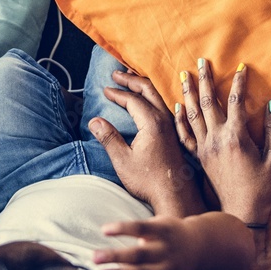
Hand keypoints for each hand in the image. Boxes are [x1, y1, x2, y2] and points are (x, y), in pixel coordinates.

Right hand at [89, 71, 202, 215]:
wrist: (176, 195)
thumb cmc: (149, 180)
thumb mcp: (122, 160)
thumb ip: (108, 138)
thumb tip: (94, 121)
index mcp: (151, 123)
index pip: (133, 99)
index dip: (118, 93)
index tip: (105, 89)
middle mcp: (164, 120)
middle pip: (148, 90)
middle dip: (131, 79)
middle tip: (116, 74)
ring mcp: (172, 126)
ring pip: (158, 96)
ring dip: (142, 86)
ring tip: (131, 80)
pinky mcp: (175, 134)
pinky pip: (164, 105)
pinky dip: (152, 97)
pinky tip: (151, 101)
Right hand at [93, 217, 197, 269]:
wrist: (197, 245)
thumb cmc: (168, 268)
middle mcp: (166, 268)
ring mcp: (165, 247)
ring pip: (139, 253)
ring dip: (115, 255)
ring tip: (95, 257)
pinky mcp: (163, 228)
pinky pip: (140, 227)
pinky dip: (122, 228)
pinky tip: (105, 230)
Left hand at [174, 60, 270, 224]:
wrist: (242, 214)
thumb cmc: (262, 189)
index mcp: (235, 137)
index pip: (235, 101)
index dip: (239, 82)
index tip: (241, 66)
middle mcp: (216, 139)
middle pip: (208, 103)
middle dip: (205, 80)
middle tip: (201, 61)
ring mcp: (205, 148)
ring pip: (193, 114)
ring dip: (189, 93)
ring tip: (184, 75)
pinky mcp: (200, 158)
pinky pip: (186, 134)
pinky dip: (180, 118)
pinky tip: (178, 106)